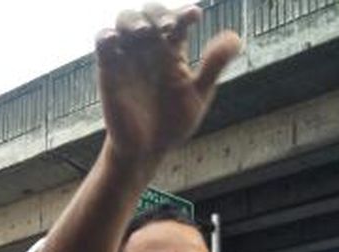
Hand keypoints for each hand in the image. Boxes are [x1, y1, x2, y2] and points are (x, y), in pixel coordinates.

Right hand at [96, 4, 240, 166]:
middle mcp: (149, 47)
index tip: (194, 17)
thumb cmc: (172, 123)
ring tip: (142, 32)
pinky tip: (115, 39)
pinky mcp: (108, 69)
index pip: (178, 21)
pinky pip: (103, 43)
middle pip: (149, 13)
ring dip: (132, 20)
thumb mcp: (198, 94)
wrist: (146, 150)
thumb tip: (235, 38)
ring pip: (124, 20)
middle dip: (157, 13)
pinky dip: (106, 36)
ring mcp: (128, 56)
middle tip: (168, 27)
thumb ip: (213, 65)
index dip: (184, 13)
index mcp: (172, 50)